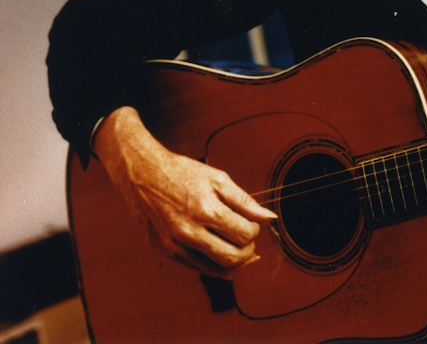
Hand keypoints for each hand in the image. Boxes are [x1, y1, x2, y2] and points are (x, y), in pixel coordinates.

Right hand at [93, 106, 275, 277]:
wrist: (143, 175)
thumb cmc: (182, 172)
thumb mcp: (218, 179)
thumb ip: (245, 201)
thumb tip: (268, 217)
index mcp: (205, 210)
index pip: (244, 234)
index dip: (254, 230)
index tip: (252, 222)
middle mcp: (189, 232)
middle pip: (233, 258)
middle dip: (248, 250)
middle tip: (248, 237)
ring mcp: (175, 245)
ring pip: (216, 269)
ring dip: (234, 262)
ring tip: (239, 247)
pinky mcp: (166, 252)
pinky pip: (197, 269)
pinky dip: (215, 266)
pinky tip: (222, 256)